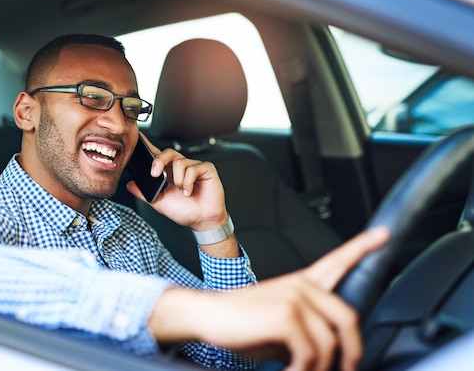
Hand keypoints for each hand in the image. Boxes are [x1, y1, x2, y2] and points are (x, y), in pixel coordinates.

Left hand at [126, 134, 226, 230]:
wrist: (203, 220)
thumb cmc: (186, 211)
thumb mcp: (159, 203)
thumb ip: (144, 193)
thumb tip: (130, 185)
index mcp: (170, 172)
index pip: (159, 156)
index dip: (149, 147)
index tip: (139, 140)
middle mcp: (181, 167)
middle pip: (168, 153)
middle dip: (159, 161)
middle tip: (155, 174)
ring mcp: (194, 166)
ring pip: (180, 162)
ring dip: (178, 180)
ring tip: (182, 192)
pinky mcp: (206, 168)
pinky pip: (193, 168)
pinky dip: (188, 182)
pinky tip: (189, 191)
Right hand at [149, 227, 389, 370]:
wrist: (208, 316)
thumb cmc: (241, 324)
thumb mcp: (280, 328)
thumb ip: (307, 333)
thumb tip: (328, 359)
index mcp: (302, 283)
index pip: (338, 260)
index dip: (363, 246)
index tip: (384, 234)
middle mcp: (302, 285)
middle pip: (348, 317)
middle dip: (352, 350)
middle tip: (346, 369)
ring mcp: (295, 297)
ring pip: (330, 342)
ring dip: (320, 369)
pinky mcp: (285, 314)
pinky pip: (311, 353)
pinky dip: (304, 370)